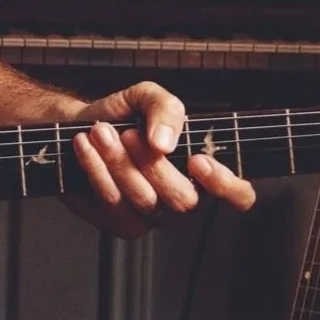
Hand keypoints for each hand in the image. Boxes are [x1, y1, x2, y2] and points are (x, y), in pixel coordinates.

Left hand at [66, 81, 255, 237]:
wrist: (80, 126)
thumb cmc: (121, 116)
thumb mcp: (146, 97)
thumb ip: (165, 108)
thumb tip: (166, 141)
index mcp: (200, 173)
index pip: (239, 194)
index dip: (227, 185)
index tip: (198, 160)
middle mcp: (180, 199)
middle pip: (183, 199)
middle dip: (151, 163)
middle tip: (127, 133)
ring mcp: (150, 216)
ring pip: (144, 200)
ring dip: (118, 161)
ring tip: (100, 132)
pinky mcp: (118, 222)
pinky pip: (112, 203)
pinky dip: (96, 169)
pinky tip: (86, 146)